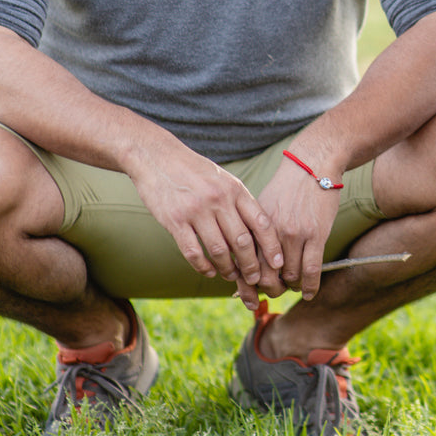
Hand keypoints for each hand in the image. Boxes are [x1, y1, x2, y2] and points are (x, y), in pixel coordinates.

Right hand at [125, 143, 283, 305]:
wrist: (157, 156)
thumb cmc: (194, 170)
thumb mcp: (223, 179)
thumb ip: (239, 201)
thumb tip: (258, 231)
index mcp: (235, 189)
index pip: (261, 222)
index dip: (272, 246)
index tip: (278, 264)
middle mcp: (218, 199)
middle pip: (242, 241)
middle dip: (251, 265)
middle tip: (254, 279)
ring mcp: (196, 210)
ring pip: (219, 250)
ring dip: (227, 268)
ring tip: (230, 275)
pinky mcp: (175, 220)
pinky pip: (193, 252)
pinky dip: (203, 266)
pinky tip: (209, 271)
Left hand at [251, 157, 341, 301]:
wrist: (312, 164)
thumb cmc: (286, 187)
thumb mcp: (262, 207)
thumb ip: (254, 233)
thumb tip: (244, 261)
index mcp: (254, 227)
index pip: (246, 266)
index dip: (247, 286)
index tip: (252, 293)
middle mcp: (270, 234)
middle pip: (266, 277)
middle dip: (271, 289)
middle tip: (276, 290)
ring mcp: (293, 235)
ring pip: (290, 276)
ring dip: (292, 287)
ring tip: (294, 286)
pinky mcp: (315, 235)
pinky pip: (311, 270)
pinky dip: (310, 286)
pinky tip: (309, 292)